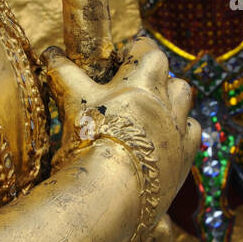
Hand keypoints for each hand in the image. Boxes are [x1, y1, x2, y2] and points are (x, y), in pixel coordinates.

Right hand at [41, 34, 199, 226]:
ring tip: (150, 113)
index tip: (122, 60)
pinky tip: (164, 138)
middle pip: (173, 77)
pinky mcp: (184, 157)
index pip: (149, 51)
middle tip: (133, 90)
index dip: (136, 52)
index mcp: (143, 82)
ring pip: (186, 103)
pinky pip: (193, 133)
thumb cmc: (92, 139)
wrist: (111, 191)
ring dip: (172, 102)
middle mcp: (167, 102)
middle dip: (158, 78)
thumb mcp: (73, 99)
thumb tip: (49, 51)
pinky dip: (181, 130)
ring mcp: (178, 130)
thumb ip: (63, 72)